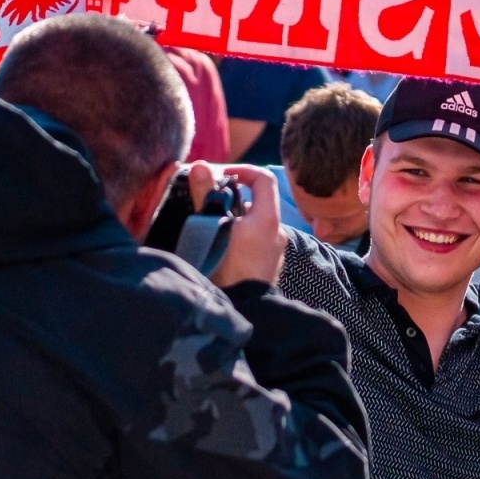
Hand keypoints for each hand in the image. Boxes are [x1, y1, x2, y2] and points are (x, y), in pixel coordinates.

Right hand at [185, 163, 287, 288]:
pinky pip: (255, 243)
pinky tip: (218, 248)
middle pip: (257, 203)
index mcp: (267, 219)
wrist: (241, 312)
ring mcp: (275, 252)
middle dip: (231, 198)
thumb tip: (201, 166)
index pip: (263, 179)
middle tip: (206, 202)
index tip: (220, 175)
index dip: (242, 170)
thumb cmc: (223, 269)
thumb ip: (207, 195)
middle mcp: (277, 233)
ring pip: (254, 225)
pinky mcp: (268, 268)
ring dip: (232, 220)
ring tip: (207, 227)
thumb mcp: (210, 228)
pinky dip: (239, 237)